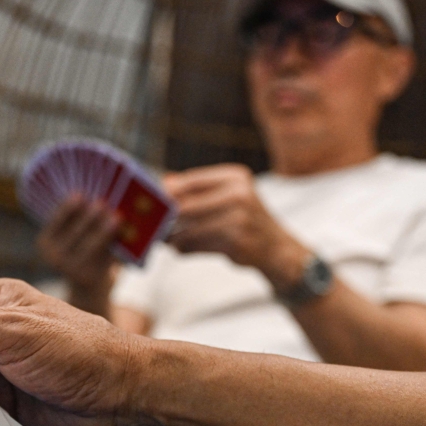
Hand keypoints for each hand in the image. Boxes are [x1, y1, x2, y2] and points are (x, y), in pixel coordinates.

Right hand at [36, 196, 119, 290]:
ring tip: (116, 217)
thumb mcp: (71, 235)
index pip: (55, 221)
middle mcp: (53, 258)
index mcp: (44, 242)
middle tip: (102, 203)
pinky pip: (104, 258)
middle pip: (75, 233)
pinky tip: (125, 234)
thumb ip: (78, 218)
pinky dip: (115, 245)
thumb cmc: (79, 249)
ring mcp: (71, 271)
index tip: (79, 194)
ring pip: (91, 246)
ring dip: (104, 231)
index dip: (67, 208)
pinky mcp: (91, 278)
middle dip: (90, 217)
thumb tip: (97, 198)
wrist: (87, 286)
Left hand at [165, 164, 306, 283]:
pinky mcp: (236, 243)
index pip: (191, 181)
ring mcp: (239, 219)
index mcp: (236, 177)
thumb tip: (164, 182)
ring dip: (174, 236)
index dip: (167, 191)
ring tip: (167, 239)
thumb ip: (196, 190)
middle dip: (166, 217)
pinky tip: (181, 248)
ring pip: (189, 229)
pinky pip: (197, 245)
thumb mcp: (227, 195)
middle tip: (151, 223)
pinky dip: (184, 248)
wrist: (276, 248)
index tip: (149, 200)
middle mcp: (239, 194)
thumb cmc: (244, 219)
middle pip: (186, 205)